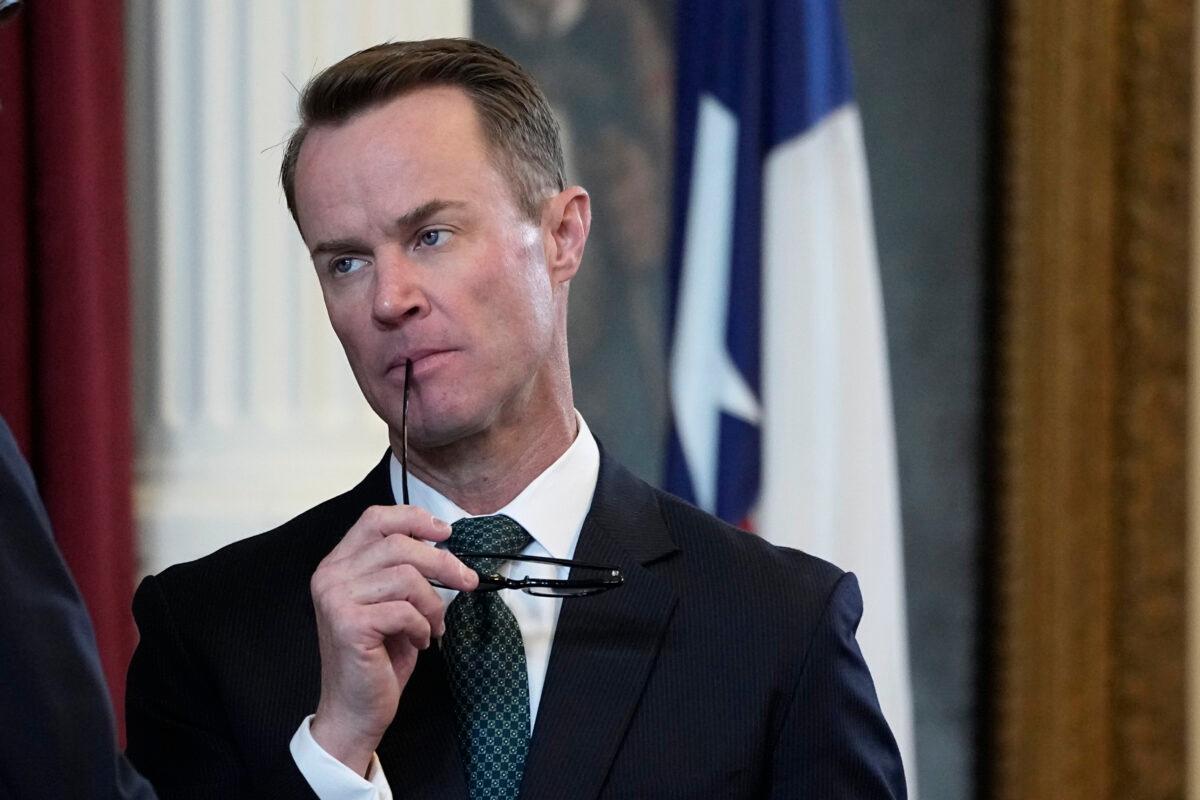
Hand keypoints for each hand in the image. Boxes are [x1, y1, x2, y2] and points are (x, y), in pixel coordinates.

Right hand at [308, 504, 477, 774]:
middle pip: (399, 545)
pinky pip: (405, 610)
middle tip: (466, 581)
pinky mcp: (349, 624)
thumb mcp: (390, 603)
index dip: (413, 519)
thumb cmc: (376, 657)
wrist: (354, 709)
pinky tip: (420, 640)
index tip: (445, 533)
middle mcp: (331, 576)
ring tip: (433, 625)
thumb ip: (402, 570)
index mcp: (338, 565)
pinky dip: (423, 625)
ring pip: (406, 577)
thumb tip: (444, 545)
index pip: (375, 519)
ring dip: (433, 603)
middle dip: (442, 562)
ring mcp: (336, 599)